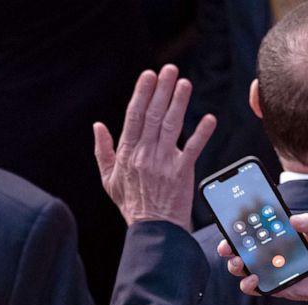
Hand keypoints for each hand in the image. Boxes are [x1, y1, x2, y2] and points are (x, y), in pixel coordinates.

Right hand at [93, 65, 215, 227]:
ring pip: (171, 126)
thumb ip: (103, 151)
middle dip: (162, 90)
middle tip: (169, 70)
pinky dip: (202, 133)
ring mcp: (164, 162)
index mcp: (127, 153)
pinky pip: (193, 148)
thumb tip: (98, 126)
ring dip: (179, 102)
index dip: (142, 93)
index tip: (148, 75)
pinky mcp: (182, 172)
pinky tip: (209, 118)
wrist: (153, 230)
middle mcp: (144, 154)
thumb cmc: (132, 205)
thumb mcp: (109, 179)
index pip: (134, 116)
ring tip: (185, 84)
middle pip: (153, 115)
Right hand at [217, 212, 307, 304]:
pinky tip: (255, 278)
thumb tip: (294, 219)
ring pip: (238, 267)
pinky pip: (250, 286)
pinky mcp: (266, 285)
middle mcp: (262, 251)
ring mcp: (262, 268)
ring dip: (234, 264)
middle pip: (236, 247)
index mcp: (270, 235)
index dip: (235, 223)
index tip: (230, 219)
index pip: (248, 227)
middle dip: (226, 245)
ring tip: (240, 262)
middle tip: (227, 245)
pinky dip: (248, 283)